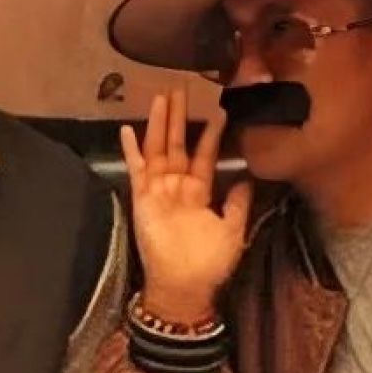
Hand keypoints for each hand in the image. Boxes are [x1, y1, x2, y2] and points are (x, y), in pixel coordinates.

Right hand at [119, 89, 251, 324]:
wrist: (184, 284)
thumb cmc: (209, 262)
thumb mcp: (232, 230)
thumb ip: (237, 203)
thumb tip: (245, 177)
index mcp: (199, 192)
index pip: (204, 155)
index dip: (211, 134)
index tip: (218, 110)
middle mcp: (177, 186)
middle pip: (178, 143)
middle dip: (180, 117)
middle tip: (181, 88)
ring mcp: (157, 189)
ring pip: (158, 148)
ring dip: (159, 124)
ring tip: (161, 97)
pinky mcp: (141, 197)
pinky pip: (135, 169)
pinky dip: (131, 150)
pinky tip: (126, 129)